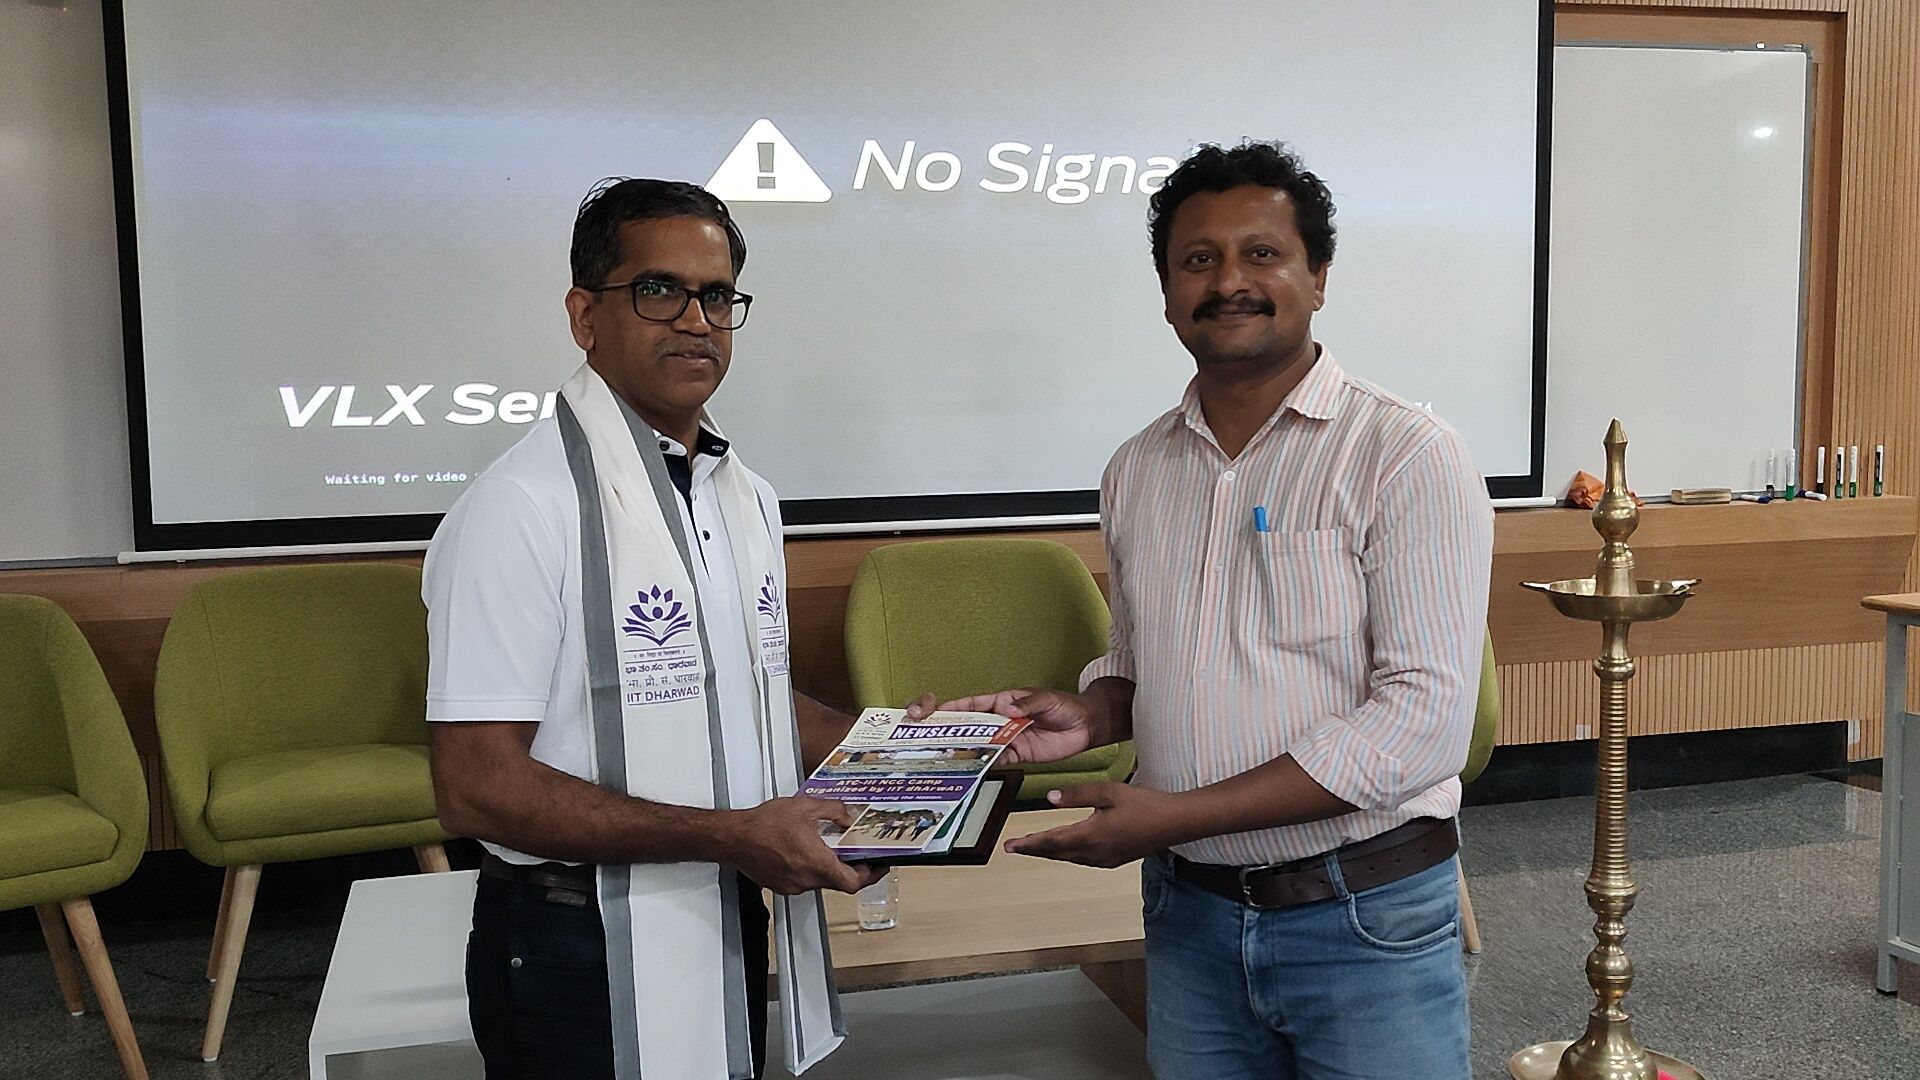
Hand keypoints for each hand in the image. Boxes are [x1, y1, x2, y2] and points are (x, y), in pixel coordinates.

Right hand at [721, 796, 886, 894]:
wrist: (734, 838)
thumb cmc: (763, 825)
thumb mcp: (805, 807)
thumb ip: (833, 811)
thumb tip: (847, 818)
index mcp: (817, 863)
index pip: (854, 882)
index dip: (872, 876)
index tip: (879, 866)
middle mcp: (807, 879)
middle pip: (839, 882)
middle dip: (851, 869)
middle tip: (858, 855)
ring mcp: (793, 886)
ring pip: (821, 881)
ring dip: (828, 867)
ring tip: (826, 847)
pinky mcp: (781, 886)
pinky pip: (804, 881)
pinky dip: (810, 869)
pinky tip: (804, 852)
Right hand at [906, 688, 1100, 765]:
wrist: (1086, 726)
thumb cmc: (1066, 706)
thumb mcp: (1048, 700)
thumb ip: (1028, 703)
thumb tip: (1007, 708)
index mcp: (1001, 701)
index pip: (967, 704)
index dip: (944, 707)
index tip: (924, 711)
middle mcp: (998, 720)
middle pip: (963, 725)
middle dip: (939, 729)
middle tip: (916, 737)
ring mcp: (1004, 739)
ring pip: (973, 745)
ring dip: (954, 751)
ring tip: (932, 758)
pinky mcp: (1015, 755)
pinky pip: (991, 761)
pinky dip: (977, 766)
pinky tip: (963, 772)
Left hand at [1003, 783, 1190, 867]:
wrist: (1174, 823)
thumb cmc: (1144, 804)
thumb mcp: (1108, 792)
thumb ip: (1077, 795)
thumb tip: (1050, 799)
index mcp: (1090, 835)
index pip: (1050, 841)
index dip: (1027, 843)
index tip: (1008, 846)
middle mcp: (1094, 852)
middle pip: (1055, 853)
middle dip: (1033, 849)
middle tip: (1012, 847)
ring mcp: (1104, 859)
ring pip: (1068, 858)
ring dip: (1049, 852)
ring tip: (1033, 846)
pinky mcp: (1113, 861)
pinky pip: (1082, 860)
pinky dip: (1066, 854)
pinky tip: (1065, 848)